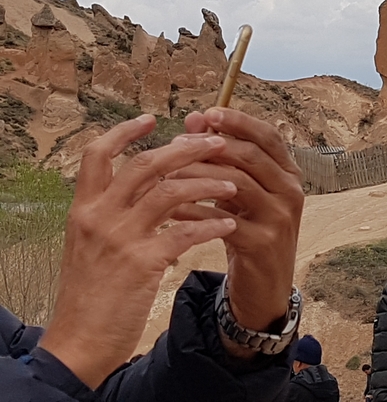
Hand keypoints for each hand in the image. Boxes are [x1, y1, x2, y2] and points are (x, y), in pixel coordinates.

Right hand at [39, 116, 238, 388]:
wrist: (79, 341)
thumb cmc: (91, 292)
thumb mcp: (92, 244)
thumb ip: (115, 212)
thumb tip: (151, 184)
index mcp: (84, 208)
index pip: (96, 155)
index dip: (123, 132)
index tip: (151, 118)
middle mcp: (98, 216)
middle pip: (145, 164)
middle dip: (186, 148)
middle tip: (218, 142)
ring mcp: (119, 238)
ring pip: (170, 191)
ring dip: (207, 183)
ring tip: (234, 185)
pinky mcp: (141, 264)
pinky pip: (185, 233)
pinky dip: (211, 225)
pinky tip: (229, 225)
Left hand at [174, 108, 303, 338]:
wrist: (266, 286)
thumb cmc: (250, 229)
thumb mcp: (240, 190)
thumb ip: (220, 155)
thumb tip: (195, 118)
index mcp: (288, 173)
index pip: (267, 136)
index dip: (238, 121)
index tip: (207, 113)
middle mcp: (290, 190)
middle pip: (252, 156)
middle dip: (212, 146)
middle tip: (178, 143)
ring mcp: (280, 217)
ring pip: (237, 184)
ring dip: (199, 175)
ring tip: (168, 173)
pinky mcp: (263, 243)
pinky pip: (224, 220)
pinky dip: (196, 212)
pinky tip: (172, 210)